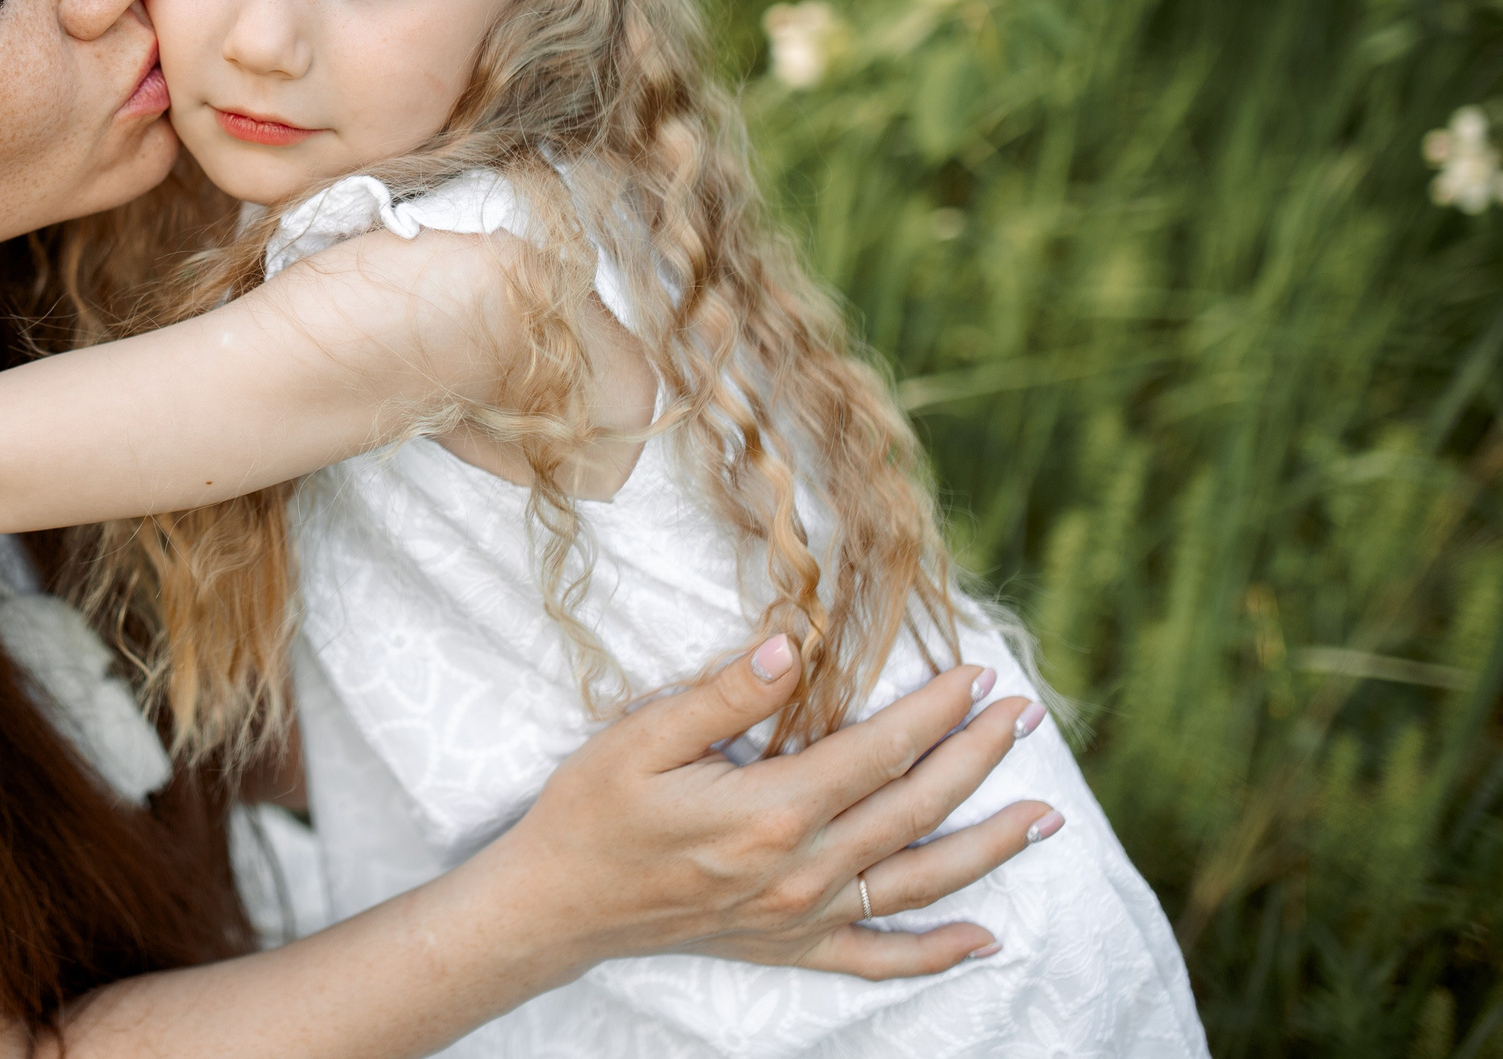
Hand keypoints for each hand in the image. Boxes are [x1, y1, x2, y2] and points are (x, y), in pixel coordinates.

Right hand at [495, 637, 1054, 981]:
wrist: (556, 905)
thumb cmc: (592, 812)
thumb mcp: (643, 737)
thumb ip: (727, 693)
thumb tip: (797, 643)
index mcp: (771, 811)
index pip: (879, 753)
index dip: (936, 712)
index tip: (979, 677)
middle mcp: (801, 871)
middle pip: (913, 810)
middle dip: (976, 760)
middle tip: (1025, 719)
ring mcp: (801, 917)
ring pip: (917, 882)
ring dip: (987, 848)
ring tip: (1044, 817)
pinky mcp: (789, 948)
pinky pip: (878, 958)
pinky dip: (935, 952)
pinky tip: (983, 939)